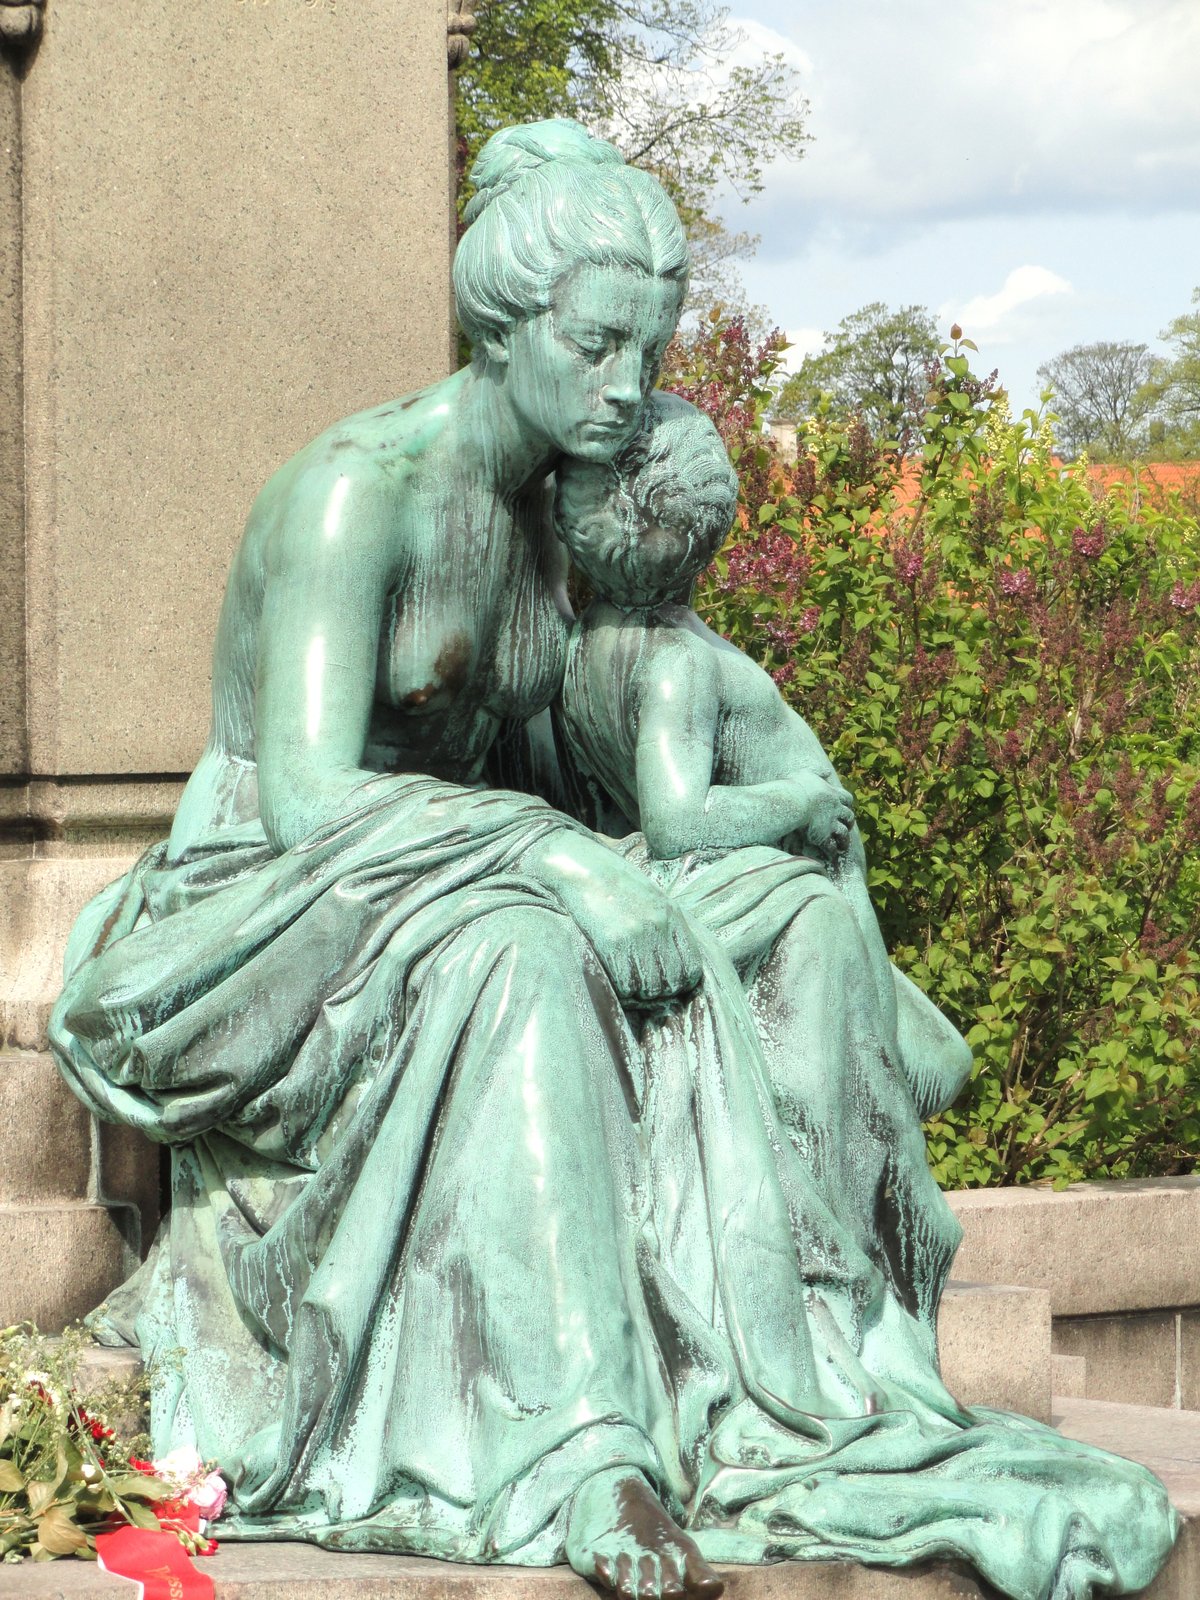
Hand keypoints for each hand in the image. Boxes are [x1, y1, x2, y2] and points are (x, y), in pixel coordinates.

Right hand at [521, 830, 702, 1005]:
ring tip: (622, 976)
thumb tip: (678, 967)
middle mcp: (658, 927)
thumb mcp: (650, 898)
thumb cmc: (610, 885)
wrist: (576, 867)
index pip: (691, 971)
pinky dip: (619, 988)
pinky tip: (610, 972)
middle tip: (639, 982)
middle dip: (656, 991)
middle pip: (671, 985)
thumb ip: (666, 928)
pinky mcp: (612, 943)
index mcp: (670, 915)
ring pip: (647, 989)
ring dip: (636, 991)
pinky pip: (625, 985)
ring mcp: (636, 936)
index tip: (661, 981)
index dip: (678, 983)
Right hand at [783, 773, 854, 859]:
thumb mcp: (808, 773)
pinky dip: (832, 850)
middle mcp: (836, 809)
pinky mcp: (823, 836)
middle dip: (849, 822)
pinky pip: (831, 845)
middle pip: (848, 817)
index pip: (847, 799)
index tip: (848, 807)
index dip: (848, 804)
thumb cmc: (797, 786)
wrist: (794, 802)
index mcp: (833, 794)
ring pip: (843, 833)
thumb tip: (826, 771)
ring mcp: (831, 824)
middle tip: (847, 827)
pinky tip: (832, 853)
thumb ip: (818, 772)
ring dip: (844, 840)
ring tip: (844, 846)